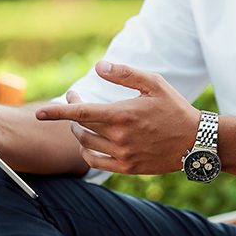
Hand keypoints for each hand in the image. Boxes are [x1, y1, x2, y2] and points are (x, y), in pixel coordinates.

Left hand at [35, 61, 200, 174]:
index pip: (80, 112)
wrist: (195, 142)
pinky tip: (88, 143)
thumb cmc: (175, 108)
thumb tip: (98, 67)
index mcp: (122, 114)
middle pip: (81, 127)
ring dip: (79, 132)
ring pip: (86, 144)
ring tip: (84, 121)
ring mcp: (123, 155)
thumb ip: (124, 73)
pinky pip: (95, 162)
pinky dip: (86, 152)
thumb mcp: (154, 83)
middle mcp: (119, 137)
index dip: (57, 112)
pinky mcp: (127, 168)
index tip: (39, 113)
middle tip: (77, 100)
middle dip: (72, 114)